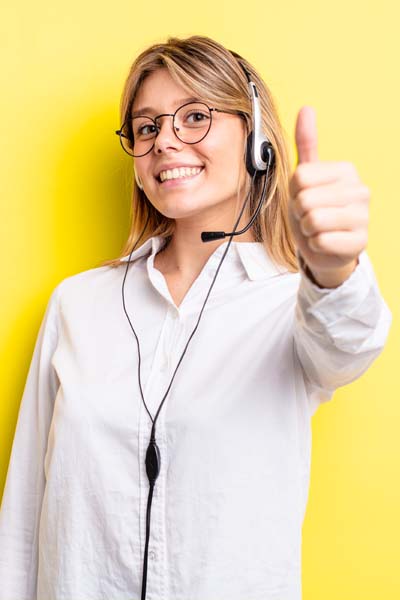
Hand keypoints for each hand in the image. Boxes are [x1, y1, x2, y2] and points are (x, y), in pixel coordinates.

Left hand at [288, 106, 369, 286]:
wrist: (325, 247)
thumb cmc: (314, 209)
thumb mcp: (307, 177)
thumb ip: (306, 144)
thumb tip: (306, 108)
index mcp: (346, 170)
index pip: (300, 177)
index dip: (294, 191)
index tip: (305, 196)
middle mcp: (360, 190)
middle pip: (305, 199)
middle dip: (300, 212)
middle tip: (310, 216)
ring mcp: (363, 217)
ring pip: (312, 221)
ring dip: (306, 230)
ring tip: (316, 229)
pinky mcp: (359, 243)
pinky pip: (320, 241)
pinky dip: (315, 245)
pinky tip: (325, 242)